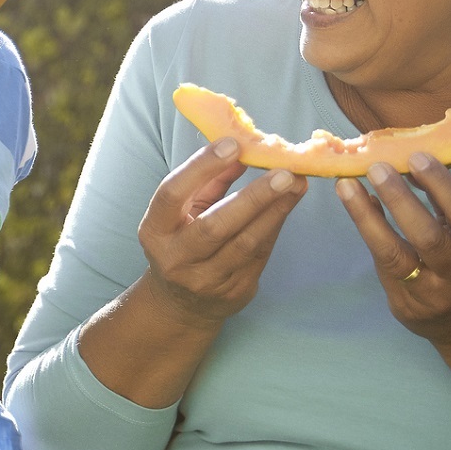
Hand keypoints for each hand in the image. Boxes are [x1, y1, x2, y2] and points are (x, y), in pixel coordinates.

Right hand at [136, 136, 307, 327]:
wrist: (181, 304)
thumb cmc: (182, 243)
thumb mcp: (183, 212)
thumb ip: (208, 182)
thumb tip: (240, 149)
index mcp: (154, 231)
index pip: (172, 194)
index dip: (201, 167)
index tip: (233, 145)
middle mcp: (176, 258)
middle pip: (215, 226)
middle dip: (253, 197)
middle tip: (284, 172)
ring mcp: (205, 280)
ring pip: (245, 244)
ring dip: (275, 211)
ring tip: (296, 184)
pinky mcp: (233, 292)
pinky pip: (260, 255)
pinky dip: (275, 226)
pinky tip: (288, 205)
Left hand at [335, 155, 450, 402]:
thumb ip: (448, 211)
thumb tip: (408, 167)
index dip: (442, 186)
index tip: (417, 157)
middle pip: (428, 237)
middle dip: (400, 200)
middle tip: (377, 167)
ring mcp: (429, 295)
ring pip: (394, 255)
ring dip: (367, 217)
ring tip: (347, 186)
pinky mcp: (403, 305)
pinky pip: (382, 265)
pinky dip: (369, 232)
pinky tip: (357, 207)